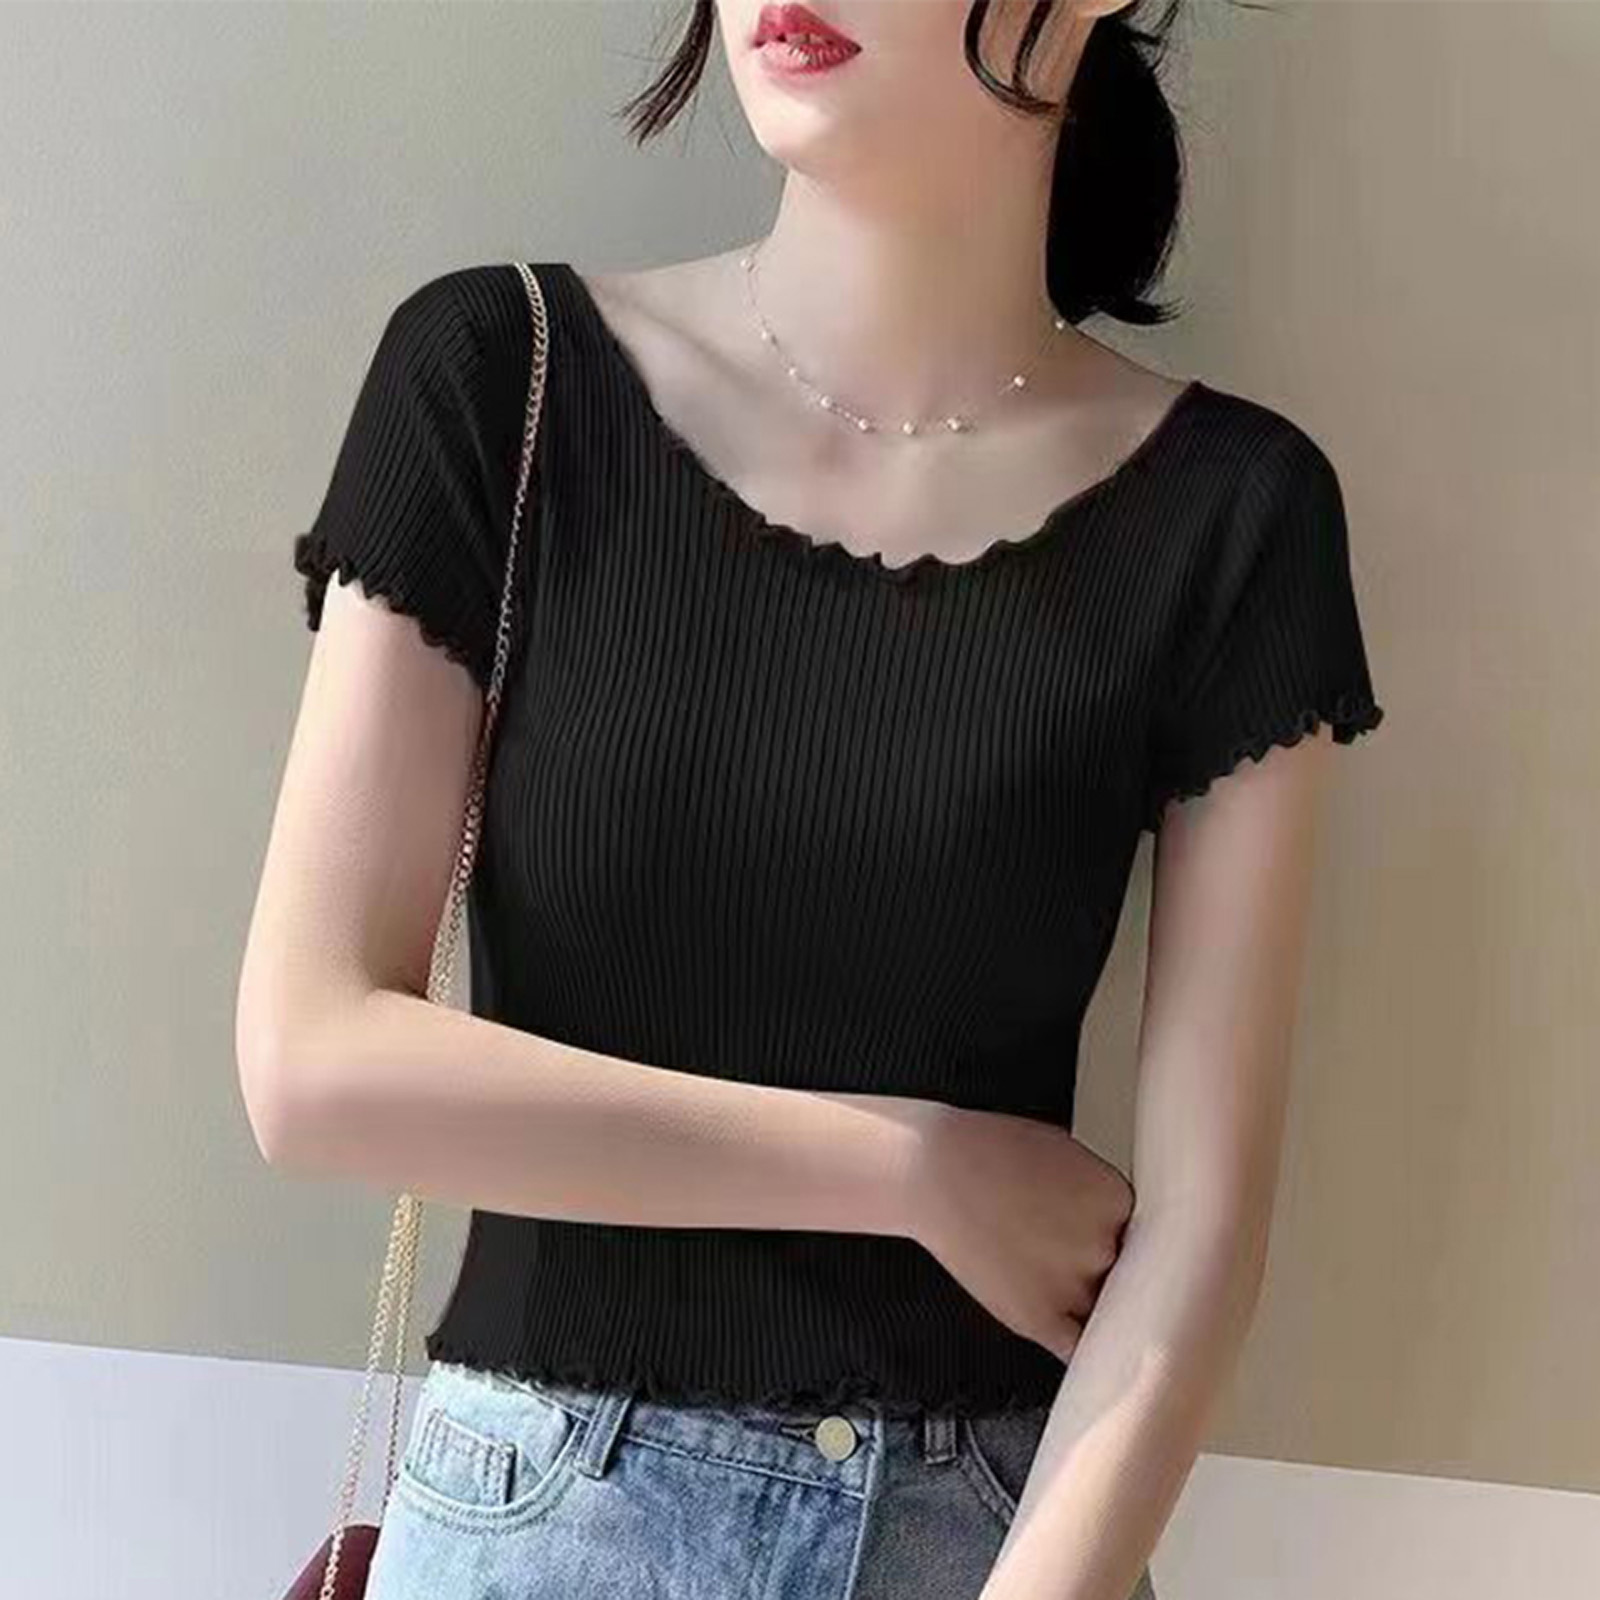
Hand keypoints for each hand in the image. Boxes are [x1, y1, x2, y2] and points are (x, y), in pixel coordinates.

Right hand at [907, 1103, 1133, 1360]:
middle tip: (1075, 1256)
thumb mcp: (1064, 1152)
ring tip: (1061, 1285)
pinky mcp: (1039, 1318)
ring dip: (1091, 1303)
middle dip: (1102, 1265)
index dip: (1117, 1235)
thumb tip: (1114, 1220)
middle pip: (1126, 1271)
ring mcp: (1072, 1286)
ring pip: (1106, 1310)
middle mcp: (1103, 1245)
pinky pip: (1077, 1349)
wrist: (933, 1171)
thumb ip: (1098, 1192)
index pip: (1140, 1232)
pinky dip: (1085, 1353)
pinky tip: (1093, 1357)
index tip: (1100, 1234)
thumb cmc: (989, 1150)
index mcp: (1117, 1199)